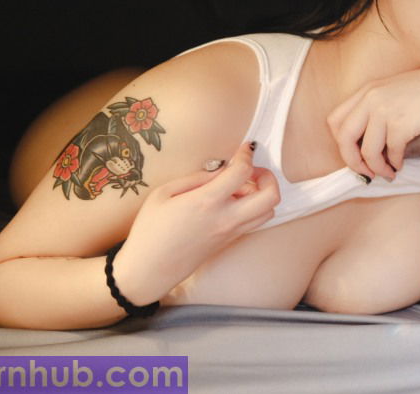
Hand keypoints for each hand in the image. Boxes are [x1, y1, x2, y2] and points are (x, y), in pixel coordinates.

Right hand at [113, 142, 278, 304]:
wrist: (148, 269)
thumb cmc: (150, 231)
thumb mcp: (164, 194)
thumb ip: (196, 178)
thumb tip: (220, 170)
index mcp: (207, 202)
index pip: (242, 172)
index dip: (246, 154)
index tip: (242, 149)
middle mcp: (226, 218)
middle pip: (271, 195)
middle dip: (267, 176)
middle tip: (249, 170)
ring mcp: (231, 233)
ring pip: (269, 211)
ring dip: (262, 194)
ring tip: (241, 187)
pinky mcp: (229, 242)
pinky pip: (255, 222)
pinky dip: (254, 207)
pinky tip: (233, 202)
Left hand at [327, 68, 419, 180]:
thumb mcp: (394, 95)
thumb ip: (374, 112)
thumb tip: (361, 148)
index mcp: (366, 91)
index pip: (335, 121)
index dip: (342, 143)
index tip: (355, 155)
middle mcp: (371, 97)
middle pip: (344, 137)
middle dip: (352, 161)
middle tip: (366, 173)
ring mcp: (384, 109)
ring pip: (367, 150)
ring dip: (377, 168)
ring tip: (389, 173)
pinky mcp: (400, 123)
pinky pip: (390, 152)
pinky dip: (394, 163)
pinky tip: (401, 165)